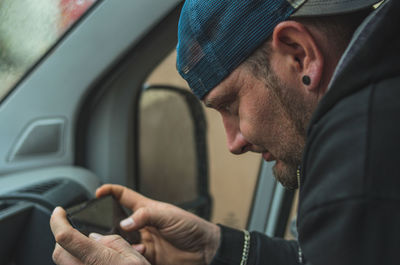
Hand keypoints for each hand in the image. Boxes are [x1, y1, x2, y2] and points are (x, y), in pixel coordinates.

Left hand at [50, 207, 149, 264]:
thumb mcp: (135, 257)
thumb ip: (114, 242)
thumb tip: (95, 237)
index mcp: (98, 260)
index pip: (66, 237)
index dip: (57, 221)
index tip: (58, 212)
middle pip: (58, 252)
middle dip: (62, 238)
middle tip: (74, 230)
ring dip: (69, 254)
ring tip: (88, 251)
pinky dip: (77, 264)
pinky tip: (93, 263)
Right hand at [96, 184, 220, 264]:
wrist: (205, 250)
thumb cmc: (191, 227)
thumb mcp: (168, 215)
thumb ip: (146, 216)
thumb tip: (124, 222)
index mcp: (147, 208)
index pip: (124, 196)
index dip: (110, 191)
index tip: (97, 192)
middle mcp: (143, 224)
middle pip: (117, 221)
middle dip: (108, 223)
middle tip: (102, 227)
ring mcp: (144, 241)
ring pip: (122, 241)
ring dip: (118, 242)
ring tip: (119, 242)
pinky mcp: (147, 256)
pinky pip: (131, 257)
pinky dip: (130, 256)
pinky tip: (137, 254)